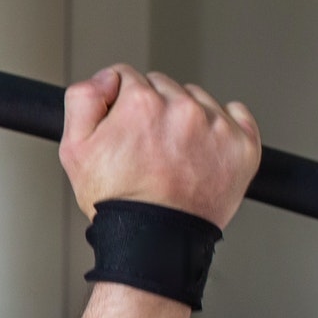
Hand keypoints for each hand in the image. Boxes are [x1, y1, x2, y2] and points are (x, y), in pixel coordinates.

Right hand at [59, 66, 260, 228]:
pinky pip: (236, 114)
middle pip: (163, 85)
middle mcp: (183, 108)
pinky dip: (222, 126)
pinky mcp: (243, 145)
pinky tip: (203, 148)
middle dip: (152, 108)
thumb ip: (83, 98)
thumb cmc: (116, 201)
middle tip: (146, 146)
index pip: (127, 77)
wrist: (154, 240)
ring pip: (197, 98)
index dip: (119, 103)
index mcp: (141, 103)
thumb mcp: (74, 148)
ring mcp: (217, 126)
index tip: (124, 128)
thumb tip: (107, 78)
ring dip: (184, 117)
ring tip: (173, 153)